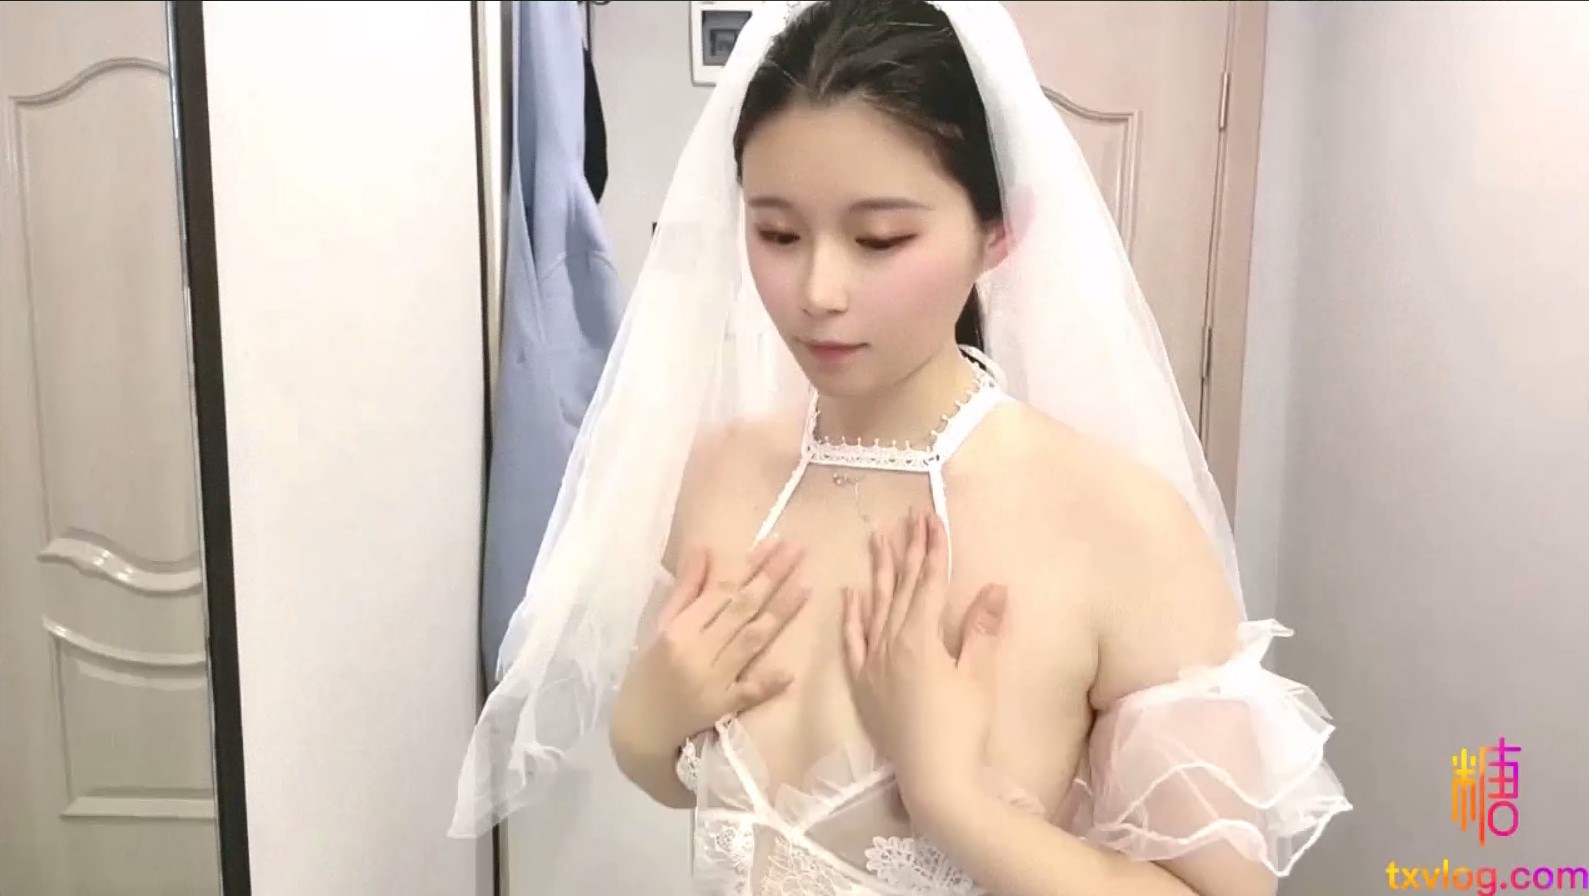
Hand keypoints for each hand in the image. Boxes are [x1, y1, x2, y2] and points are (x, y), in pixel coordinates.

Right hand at [614, 538, 809, 753]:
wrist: (638, 730)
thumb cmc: (647, 674)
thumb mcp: (659, 627)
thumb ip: (685, 590)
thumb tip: (703, 548)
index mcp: (679, 628)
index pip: (721, 590)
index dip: (751, 564)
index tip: (776, 542)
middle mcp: (696, 650)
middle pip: (741, 609)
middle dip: (772, 577)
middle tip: (800, 551)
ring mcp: (711, 681)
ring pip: (750, 642)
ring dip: (780, 614)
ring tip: (807, 587)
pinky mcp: (720, 709)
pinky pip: (747, 693)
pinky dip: (767, 682)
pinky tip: (789, 671)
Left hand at [842, 509, 1008, 821]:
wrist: (933, 778)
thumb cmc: (962, 728)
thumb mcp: (979, 676)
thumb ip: (983, 629)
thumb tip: (995, 586)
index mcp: (920, 638)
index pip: (928, 582)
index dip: (933, 549)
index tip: (932, 518)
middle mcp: (891, 643)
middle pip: (900, 588)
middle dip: (907, 550)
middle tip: (908, 518)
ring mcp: (873, 664)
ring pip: (874, 607)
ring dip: (878, 572)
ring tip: (878, 540)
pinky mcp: (864, 686)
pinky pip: (852, 641)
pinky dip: (851, 615)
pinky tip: (850, 594)